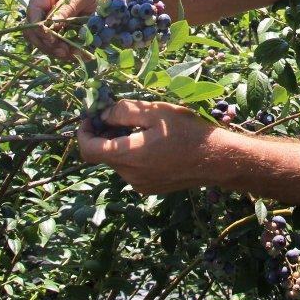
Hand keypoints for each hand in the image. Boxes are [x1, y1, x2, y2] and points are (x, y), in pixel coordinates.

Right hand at [24, 0, 111, 58]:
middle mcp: (44, 2)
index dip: (39, 27)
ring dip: (57, 49)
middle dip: (47, 42)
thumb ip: (68, 7)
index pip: (33, 9)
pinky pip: (58, 41)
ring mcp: (51, 15)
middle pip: (35, 28)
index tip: (52, 39)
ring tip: (74, 55)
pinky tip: (79, 54)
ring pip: (44, 38)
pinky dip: (67, 49)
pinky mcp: (61, 25)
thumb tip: (50, 27)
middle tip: (64, 52)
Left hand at [76, 100, 221, 194]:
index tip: (91, 117)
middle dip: (105, 134)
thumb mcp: (156, 112)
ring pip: (119, 162)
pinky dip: (133, 155)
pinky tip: (153, 143)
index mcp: (127, 156)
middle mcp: (129, 175)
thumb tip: (103, 115)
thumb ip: (124, 112)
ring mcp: (140, 184)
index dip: (83, 132)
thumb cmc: (187, 132)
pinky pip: (132, 170)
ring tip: (141, 128)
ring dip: (120, 144)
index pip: (88, 149)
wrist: (216, 159)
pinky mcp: (151, 188)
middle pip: (104, 154)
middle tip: (119, 116)